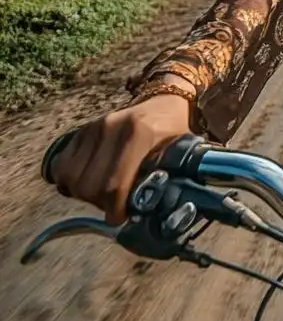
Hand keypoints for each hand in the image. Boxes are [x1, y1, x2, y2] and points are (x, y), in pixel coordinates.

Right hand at [46, 92, 193, 224]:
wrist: (161, 101)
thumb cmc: (173, 132)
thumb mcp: (180, 154)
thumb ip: (168, 179)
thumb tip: (151, 213)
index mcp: (138, 134)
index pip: (114, 183)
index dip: (114, 208)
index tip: (118, 219)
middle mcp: (110, 128)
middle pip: (89, 184)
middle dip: (100, 204)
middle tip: (114, 207)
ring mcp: (92, 128)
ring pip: (72, 177)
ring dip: (84, 194)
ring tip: (102, 196)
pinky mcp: (81, 130)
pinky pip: (62, 165)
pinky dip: (70, 180)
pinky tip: (88, 183)